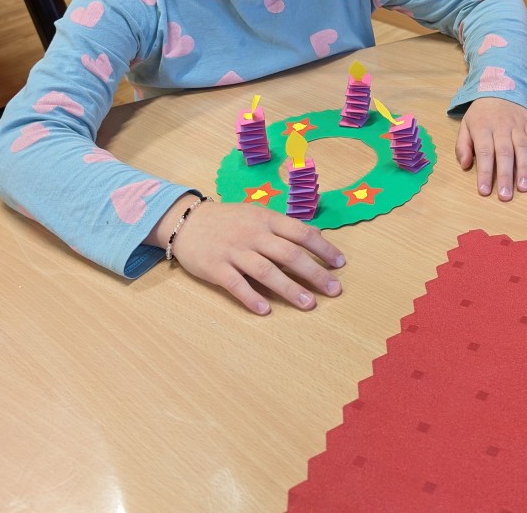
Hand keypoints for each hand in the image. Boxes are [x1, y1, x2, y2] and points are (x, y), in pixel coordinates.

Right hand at [159, 199, 345, 314]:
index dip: (323, 248)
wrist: (186, 221)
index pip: (302, 233)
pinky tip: (265, 310)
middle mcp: (254, 234)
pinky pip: (236, 284)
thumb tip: (313, 241)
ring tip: (308, 304)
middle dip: (314, 273)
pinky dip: (251, 297)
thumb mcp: (256, 215)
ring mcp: (234, 250)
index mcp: (267, 219)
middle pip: (290, 254)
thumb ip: (280, 229)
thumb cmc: (229, 221)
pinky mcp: (216, 267)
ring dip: (289, 289)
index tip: (340, 264)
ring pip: (267, 271)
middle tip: (333, 290)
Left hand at [457, 97, 526, 200]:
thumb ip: (463, 146)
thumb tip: (466, 165)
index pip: (484, 152)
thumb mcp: (465, 125)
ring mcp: (518, 126)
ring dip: (524, 168)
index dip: (485, 172)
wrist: (500, 88)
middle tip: (506, 196)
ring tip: (524, 187)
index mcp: (482, 128)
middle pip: (505, 152)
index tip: (484, 191)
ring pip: (523, 147)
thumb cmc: (481, 114)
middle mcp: (502, 127)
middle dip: (506, 175)